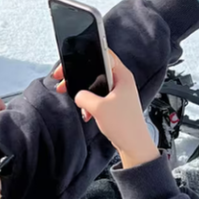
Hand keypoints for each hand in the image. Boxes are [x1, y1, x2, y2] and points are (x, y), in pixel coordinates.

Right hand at [67, 52, 158, 168]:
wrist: (133, 145)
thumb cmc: (125, 125)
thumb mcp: (98, 108)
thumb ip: (83, 96)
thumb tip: (78, 95)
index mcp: (122, 75)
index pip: (104, 54)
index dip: (85, 55)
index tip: (72, 61)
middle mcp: (121, 81)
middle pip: (95, 70)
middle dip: (79, 77)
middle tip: (65, 81)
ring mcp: (118, 92)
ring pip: (95, 85)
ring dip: (85, 94)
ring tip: (78, 102)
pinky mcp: (115, 103)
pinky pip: (99, 97)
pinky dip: (91, 104)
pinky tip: (88, 113)